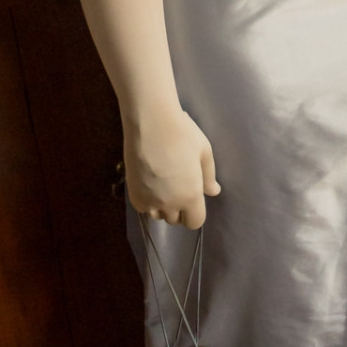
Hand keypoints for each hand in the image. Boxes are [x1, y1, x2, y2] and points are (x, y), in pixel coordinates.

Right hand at [125, 108, 219, 228]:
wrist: (151, 124)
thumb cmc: (183, 135)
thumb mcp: (204, 153)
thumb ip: (208, 177)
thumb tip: (213, 192)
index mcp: (191, 197)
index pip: (195, 222)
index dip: (195, 213)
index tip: (193, 198)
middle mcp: (169, 205)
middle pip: (175, 219)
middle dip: (179, 208)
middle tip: (178, 187)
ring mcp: (149, 201)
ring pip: (158, 215)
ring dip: (162, 207)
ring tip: (162, 186)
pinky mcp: (133, 195)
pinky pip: (143, 208)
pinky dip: (147, 201)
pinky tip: (150, 184)